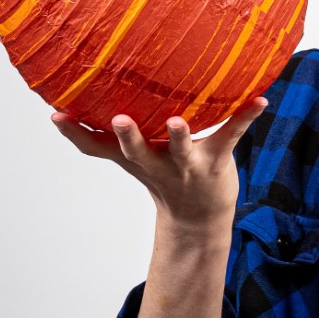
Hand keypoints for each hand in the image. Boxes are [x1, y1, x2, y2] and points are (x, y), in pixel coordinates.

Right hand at [51, 98, 266, 228]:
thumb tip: (58, 108)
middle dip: (128, 136)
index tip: (57, 114)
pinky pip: (233, 134)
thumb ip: (98, 138)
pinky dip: (246, 117)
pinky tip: (261, 100)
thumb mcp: (128, 160)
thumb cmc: (161, 175)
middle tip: (119, 119)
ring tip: (176, 120)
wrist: (199, 216)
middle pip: (138, 151)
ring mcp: (188, 163)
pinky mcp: (217, 159)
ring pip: (182, 149)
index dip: (76, 133)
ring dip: (179, 135)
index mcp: (135, 158)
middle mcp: (158, 162)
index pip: (99, 147)